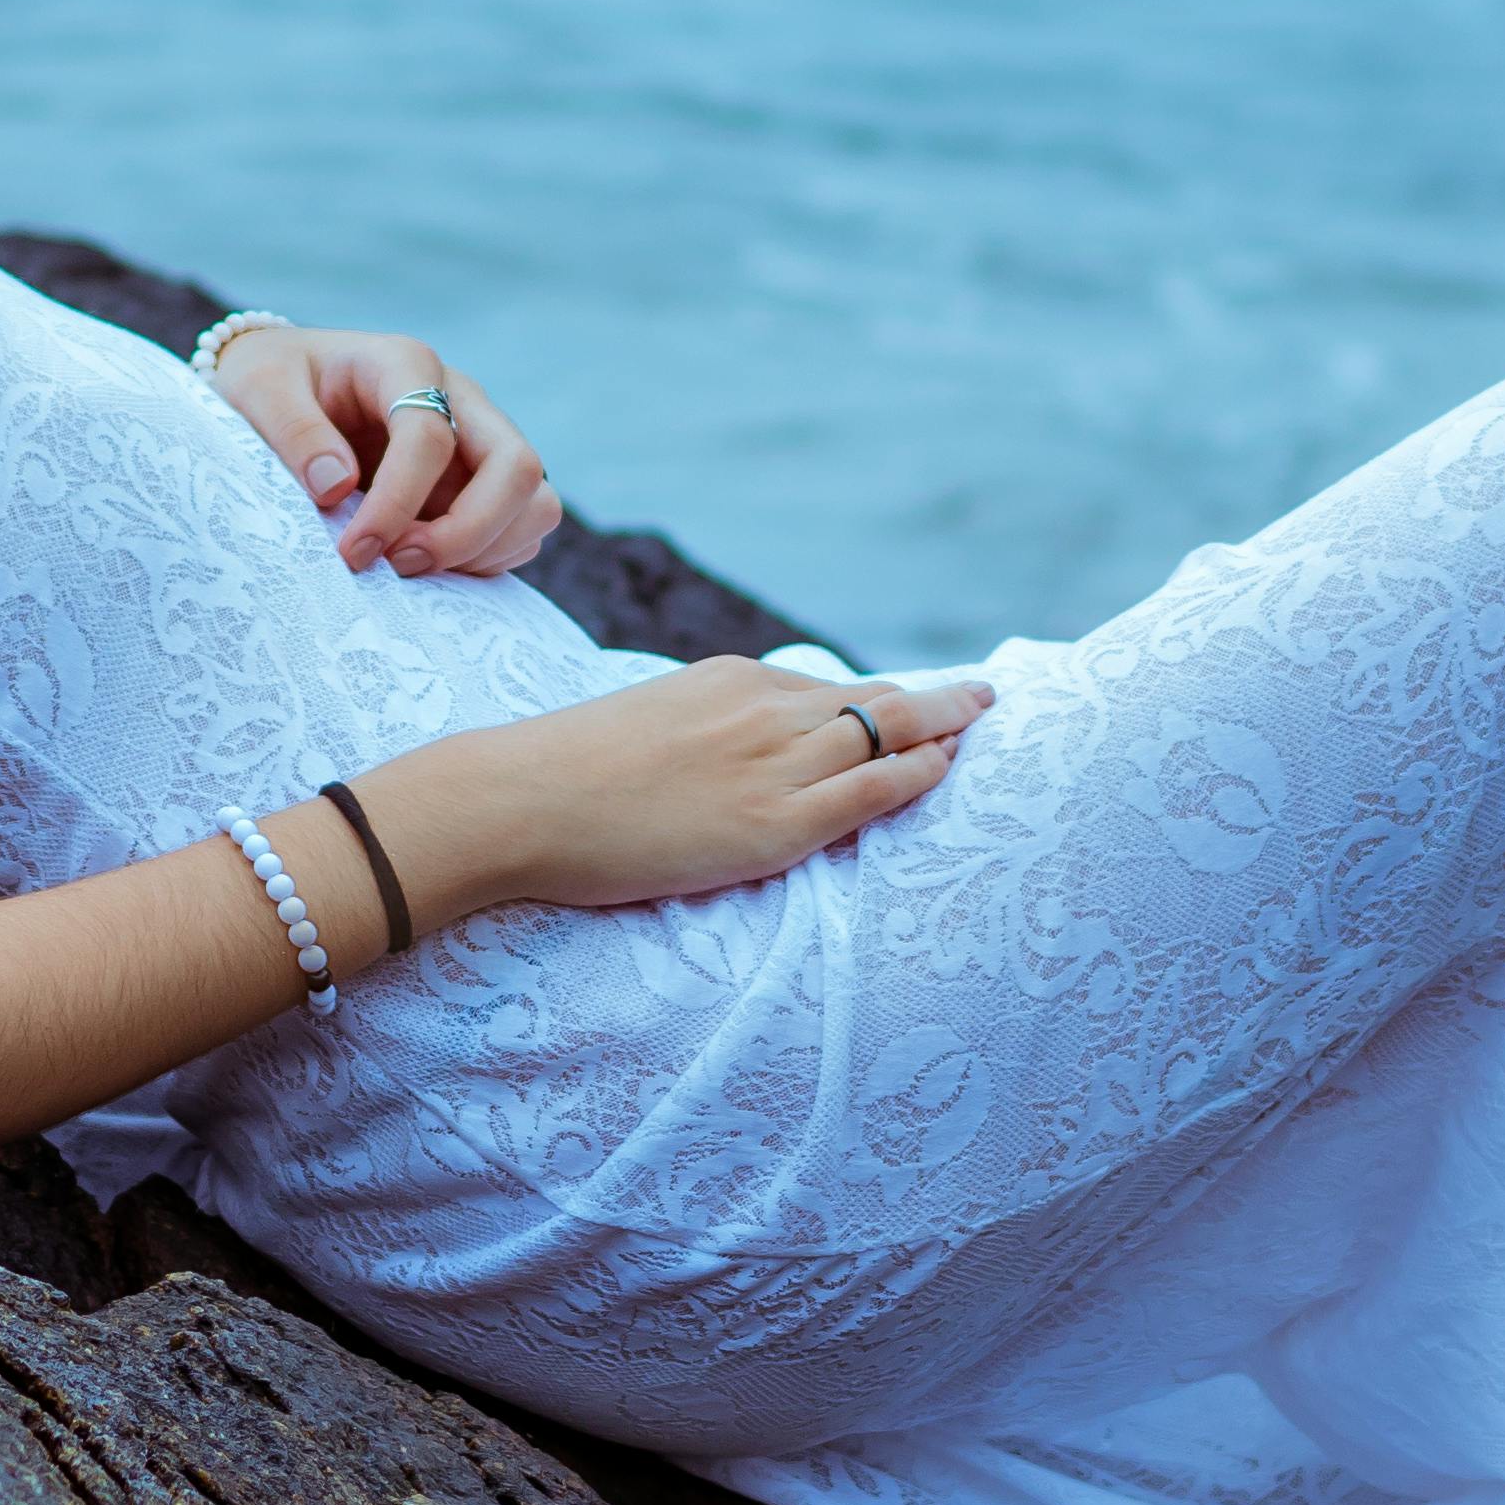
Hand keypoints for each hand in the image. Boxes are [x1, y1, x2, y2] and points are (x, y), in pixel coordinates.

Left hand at [209, 323, 567, 577]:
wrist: (284, 389)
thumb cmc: (269, 382)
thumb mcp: (257, 387)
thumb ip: (292, 430)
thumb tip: (336, 487)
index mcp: (404, 365)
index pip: (431, 436)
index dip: (397, 503)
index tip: (352, 553)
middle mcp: (459, 400)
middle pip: (517, 468)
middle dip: (466, 532)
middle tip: (399, 566)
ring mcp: (479, 443)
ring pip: (534, 503)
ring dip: (484, 550)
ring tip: (410, 569)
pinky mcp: (481, 485)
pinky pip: (518, 532)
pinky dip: (484, 562)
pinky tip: (423, 567)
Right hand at [382, 656, 991, 917]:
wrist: (521, 799)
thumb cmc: (562, 771)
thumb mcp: (644, 720)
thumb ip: (699, 726)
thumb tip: (716, 750)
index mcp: (728, 680)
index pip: (824, 689)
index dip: (874, 700)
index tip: (908, 703)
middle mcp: (763, 711)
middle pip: (873, 700)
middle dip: (935, 700)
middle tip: (984, 696)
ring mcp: (774, 765)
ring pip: (887, 732)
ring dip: (943, 729)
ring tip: (983, 726)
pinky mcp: (775, 825)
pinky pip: (871, 791)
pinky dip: (918, 775)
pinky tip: (947, 770)